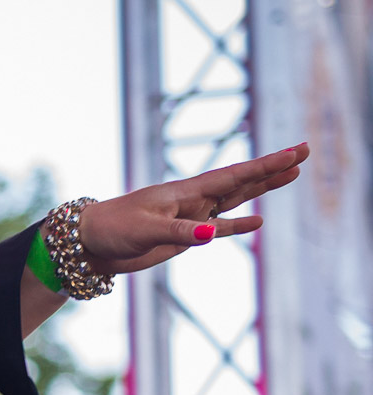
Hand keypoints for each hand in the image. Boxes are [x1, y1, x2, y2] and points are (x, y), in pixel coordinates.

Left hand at [79, 144, 308, 274]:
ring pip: (236, 200)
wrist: (90, 244)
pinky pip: (219, 227)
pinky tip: (258, 221)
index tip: (294, 151)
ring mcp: (191, 216)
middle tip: (304, 151)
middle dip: (273, 168)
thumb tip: (214, 233)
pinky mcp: (185, 235)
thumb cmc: (113, 229)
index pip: (234, 175)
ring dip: (262, 188)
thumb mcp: (146, 230)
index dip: (265, 165)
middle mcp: (193, 199)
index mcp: (185, 192)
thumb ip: (182, 232)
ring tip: (292, 175)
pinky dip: (238, 224)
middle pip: (242, 181)